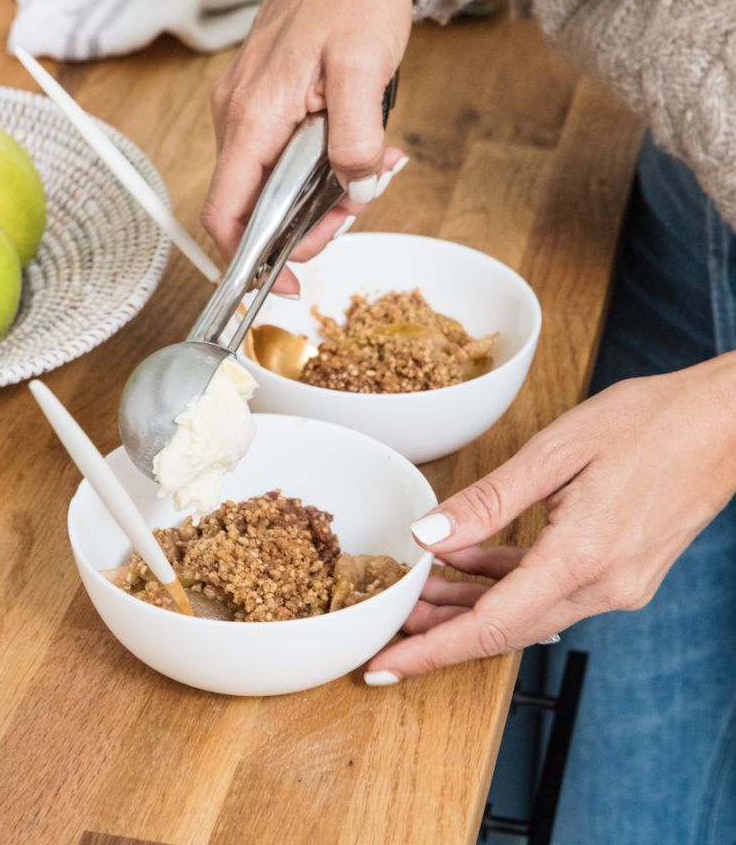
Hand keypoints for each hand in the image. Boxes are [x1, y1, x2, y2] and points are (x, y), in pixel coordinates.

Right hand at [202, 0, 426, 294]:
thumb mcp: (364, 68)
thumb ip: (355, 137)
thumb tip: (355, 190)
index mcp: (251, 117)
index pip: (226, 214)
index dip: (250, 262)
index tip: (287, 286)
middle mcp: (238, 118)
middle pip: (256, 207)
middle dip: (309, 221)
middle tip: (360, 202)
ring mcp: (250, 110)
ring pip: (274, 183)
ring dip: (323, 191)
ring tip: (374, 165)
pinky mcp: (267, 103)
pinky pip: (284, 155)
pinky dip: (321, 164)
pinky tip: (359, 144)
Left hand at [366, 352, 735, 682]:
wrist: (725, 424)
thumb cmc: (650, 422)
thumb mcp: (557, 450)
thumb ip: (489, 500)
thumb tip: (428, 534)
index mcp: (583, 558)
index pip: (492, 625)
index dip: (432, 650)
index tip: (386, 666)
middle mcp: (604, 586)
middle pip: (505, 628)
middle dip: (442, 631)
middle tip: (389, 624)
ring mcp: (618, 585)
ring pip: (526, 612)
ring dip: (470, 606)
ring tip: (417, 593)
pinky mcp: (623, 572)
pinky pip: (551, 591)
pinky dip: (506, 584)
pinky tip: (469, 566)